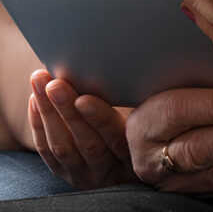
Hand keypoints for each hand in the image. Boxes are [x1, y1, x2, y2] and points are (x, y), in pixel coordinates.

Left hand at [29, 70, 136, 188]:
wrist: (131, 157)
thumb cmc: (143, 124)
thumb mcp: (146, 117)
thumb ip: (141, 103)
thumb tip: (130, 69)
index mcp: (134, 157)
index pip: (117, 138)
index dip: (100, 119)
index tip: (84, 98)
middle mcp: (109, 171)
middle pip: (87, 143)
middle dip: (68, 112)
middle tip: (55, 85)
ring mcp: (86, 175)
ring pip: (63, 148)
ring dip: (48, 113)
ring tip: (40, 84)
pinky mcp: (67, 174)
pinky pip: (48, 154)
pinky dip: (39, 126)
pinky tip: (35, 100)